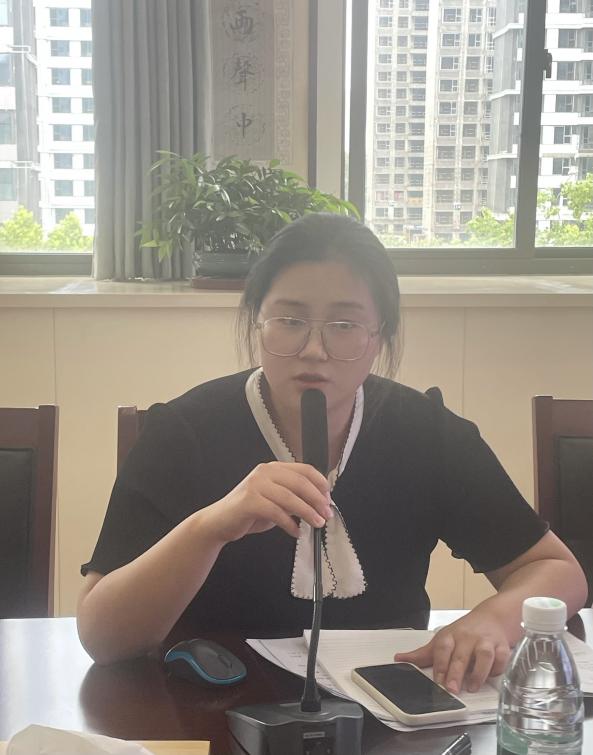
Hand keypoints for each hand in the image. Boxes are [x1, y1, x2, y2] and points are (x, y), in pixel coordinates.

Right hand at [202, 461, 331, 544]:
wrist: (219, 522)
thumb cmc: (249, 513)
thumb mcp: (274, 501)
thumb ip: (292, 498)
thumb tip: (319, 504)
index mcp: (273, 468)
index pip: (304, 469)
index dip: (320, 483)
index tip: (329, 498)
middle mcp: (264, 472)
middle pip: (300, 482)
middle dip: (317, 500)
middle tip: (327, 514)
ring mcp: (256, 485)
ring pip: (290, 498)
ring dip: (308, 513)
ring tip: (317, 524)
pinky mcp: (249, 501)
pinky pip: (277, 513)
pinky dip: (290, 524)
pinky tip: (296, 532)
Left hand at [393, 610, 511, 693]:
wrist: (492, 617)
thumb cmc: (464, 632)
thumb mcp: (442, 639)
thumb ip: (423, 654)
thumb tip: (399, 659)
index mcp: (451, 636)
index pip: (442, 648)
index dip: (440, 664)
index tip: (438, 680)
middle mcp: (467, 638)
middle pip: (461, 654)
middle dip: (456, 672)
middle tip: (452, 689)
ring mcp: (485, 641)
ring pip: (483, 655)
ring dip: (478, 672)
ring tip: (472, 687)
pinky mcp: (502, 646)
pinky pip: (502, 658)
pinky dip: (498, 668)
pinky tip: (491, 676)